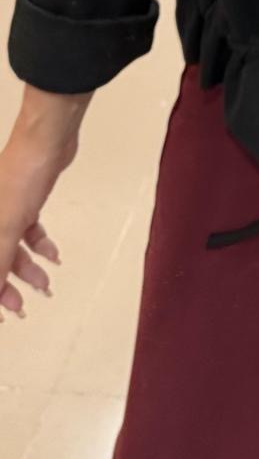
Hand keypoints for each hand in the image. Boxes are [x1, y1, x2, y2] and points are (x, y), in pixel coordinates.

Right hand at [0, 124, 70, 321]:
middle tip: (22, 306)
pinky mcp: (23, 202)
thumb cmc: (19, 177)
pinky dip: (39, 245)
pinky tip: (53, 256)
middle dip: (7, 285)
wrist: (45, 143)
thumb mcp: (4, 230)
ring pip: (11, 247)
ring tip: (45, 285)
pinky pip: (26, 231)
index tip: (2, 315)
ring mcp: (3, 209)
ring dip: (28, 268)